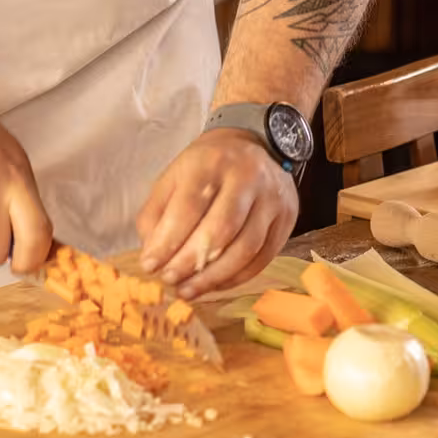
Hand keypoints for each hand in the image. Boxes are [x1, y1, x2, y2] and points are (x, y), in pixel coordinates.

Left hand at [137, 129, 297, 299]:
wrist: (256, 147)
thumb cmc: (207, 168)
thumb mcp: (174, 177)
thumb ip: (157, 214)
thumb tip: (153, 255)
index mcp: (212, 162)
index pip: (189, 207)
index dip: (168, 241)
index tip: (150, 265)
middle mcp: (247, 177)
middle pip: (221, 229)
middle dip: (190, 262)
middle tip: (169, 280)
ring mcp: (272, 198)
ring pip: (246, 248)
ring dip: (214, 277)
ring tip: (188, 290)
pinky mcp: (287, 218)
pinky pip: (263, 257)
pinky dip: (236, 277)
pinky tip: (215, 284)